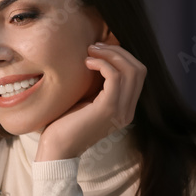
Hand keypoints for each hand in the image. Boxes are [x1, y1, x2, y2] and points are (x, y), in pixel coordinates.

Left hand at [35, 35, 145, 161]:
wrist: (57, 149)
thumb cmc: (65, 124)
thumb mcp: (87, 100)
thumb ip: (99, 85)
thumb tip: (99, 57)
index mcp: (125, 109)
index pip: (137, 74)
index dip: (122, 56)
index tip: (100, 50)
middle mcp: (128, 111)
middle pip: (139, 69)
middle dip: (119, 51)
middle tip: (95, 47)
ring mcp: (121, 111)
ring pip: (131, 71)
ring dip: (111, 55)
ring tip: (90, 52)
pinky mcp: (108, 109)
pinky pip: (115, 77)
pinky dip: (103, 64)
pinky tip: (87, 63)